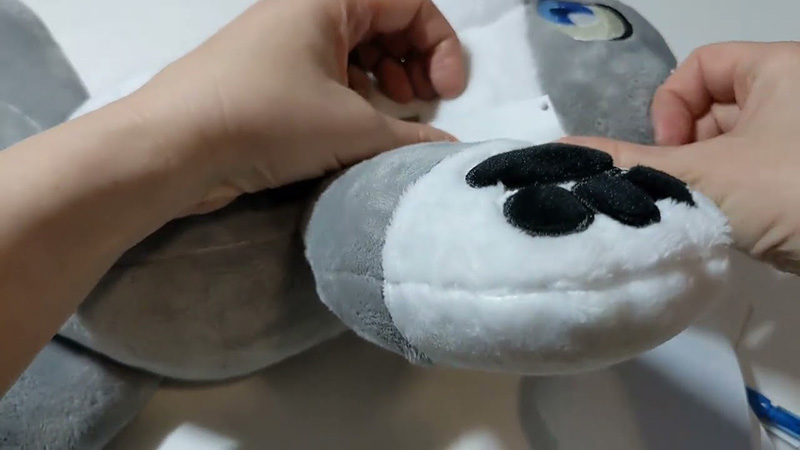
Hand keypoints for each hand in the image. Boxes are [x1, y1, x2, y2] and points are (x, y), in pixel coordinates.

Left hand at [126, 0, 466, 213]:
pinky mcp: (271, 83)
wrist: (173, 148)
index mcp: (329, 0)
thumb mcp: (350, 126)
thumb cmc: (267, 116)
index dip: (441, 45)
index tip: (448, 93)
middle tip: (422, 104)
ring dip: (386, 84)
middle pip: (385, 24)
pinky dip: (354, 100)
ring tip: (393, 118)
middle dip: (414, 63)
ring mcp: (286, 48)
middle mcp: (308, 14)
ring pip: (357, 54)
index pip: (409, 2)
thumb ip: (410, 137)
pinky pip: (329, 79)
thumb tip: (447, 152)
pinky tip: (357, 132)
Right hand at [560, 42, 799, 273]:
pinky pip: (756, 172)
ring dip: (709, 177)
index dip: (673, 104)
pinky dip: (735, 195)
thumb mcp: (705, 175)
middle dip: (689, 149)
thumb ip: (630, 163)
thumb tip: (562, 150)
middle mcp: (797, 95)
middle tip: (687, 187)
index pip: (701, 65)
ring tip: (712, 211)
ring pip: (733, 145)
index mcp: (782, 68)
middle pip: (715, 107)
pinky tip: (734, 223)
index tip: (671, 150)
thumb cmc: (793, 193)